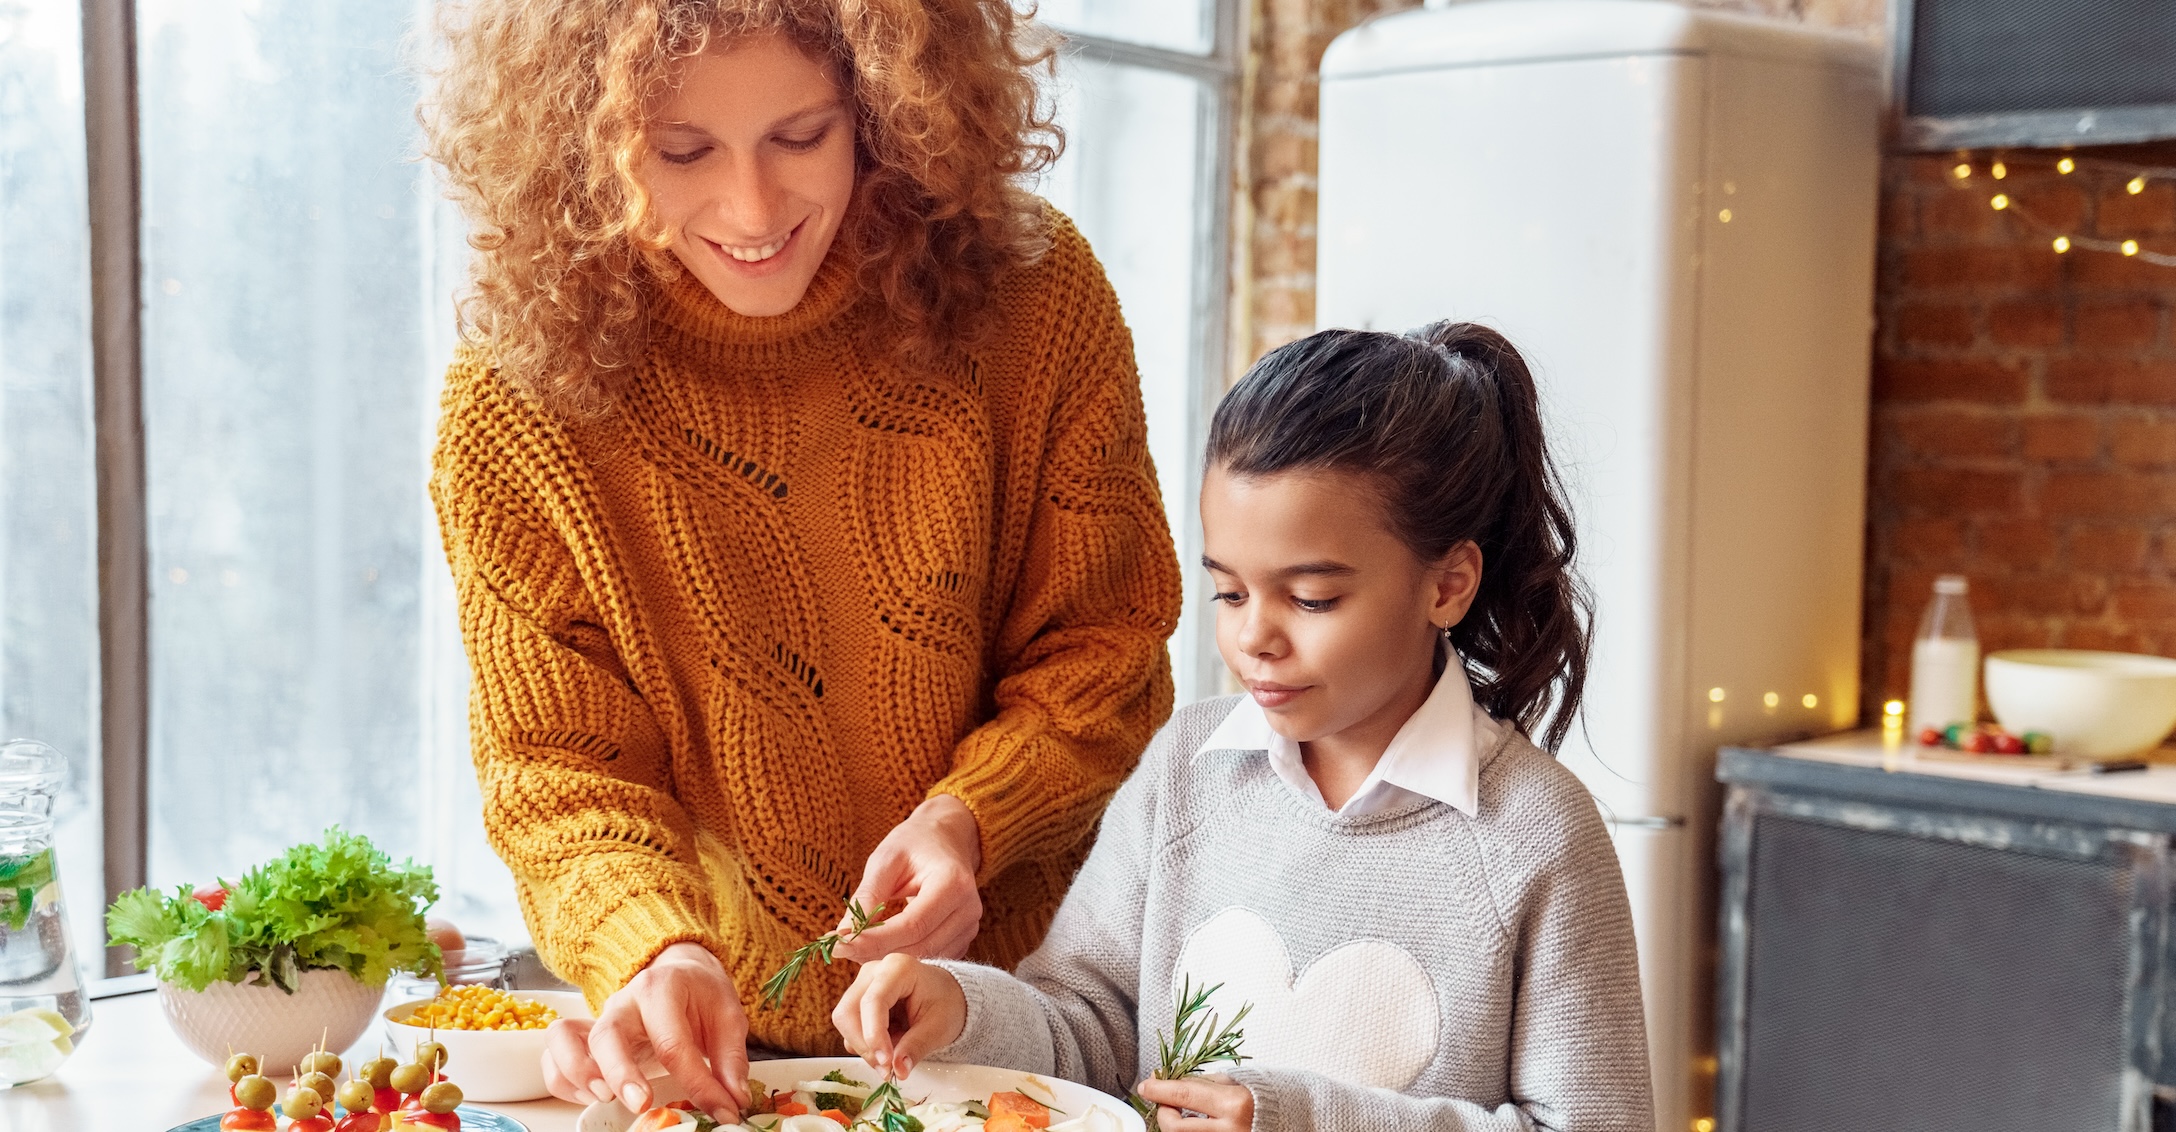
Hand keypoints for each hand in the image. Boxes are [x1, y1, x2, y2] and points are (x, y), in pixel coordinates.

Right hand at [540, 942, 750, 1117]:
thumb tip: (733, 1100)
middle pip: (606, 1035)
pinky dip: (563, 1079)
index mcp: (661, 988)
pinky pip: (554, 1056)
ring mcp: (599, 1018)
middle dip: (620, 1073)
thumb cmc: (701, 994)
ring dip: (579, 1073)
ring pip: (566, 1039)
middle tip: (641, 1103)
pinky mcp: (585, 1036)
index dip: (697, 1082)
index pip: (673, 1042)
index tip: (721, 1110)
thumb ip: (730, 1060)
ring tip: (605, 1098)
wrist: (680, 972)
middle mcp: (623, 1002)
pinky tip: (592, 1097)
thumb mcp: (729, 1017)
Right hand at [831, 952, 968, 1078]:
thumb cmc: (945, 1004)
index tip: (886, 1063)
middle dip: (864, 1046)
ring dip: (864, 1048)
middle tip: (887, 1070)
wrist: (946, 995)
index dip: (874, 1035)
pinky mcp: (857, 1000)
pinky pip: (850, 1028)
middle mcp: (873, 972)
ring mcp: (862, 984)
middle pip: (848, 1012)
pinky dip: (865, 1045)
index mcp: (898, 968)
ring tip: (893, 1058)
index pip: (873, 1002)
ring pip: (844, 1022)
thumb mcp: (938, 1028)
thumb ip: (916, 1047)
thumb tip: (898, 1071)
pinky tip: (888, 1047)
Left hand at [833, 795, 983, 961]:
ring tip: (858, 947)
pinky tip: (882, 947)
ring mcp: (970, 926)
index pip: (913, 925)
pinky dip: (905, 958)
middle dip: (878, 952)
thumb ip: (867, 896)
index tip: (841, 945)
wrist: (945, 839)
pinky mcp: (964, 938)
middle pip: (920, 946)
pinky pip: (932, 957)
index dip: (876, 940)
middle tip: (842, 950)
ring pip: (926, 957)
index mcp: (954, 882)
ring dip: (889, 958)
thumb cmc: (914, 844)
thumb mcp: (886, 860)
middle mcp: (969, 909)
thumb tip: (844, 933)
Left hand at [1135, 1075, 1254, 1131]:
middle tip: (1163, 1102)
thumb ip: (1201, 1084)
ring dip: (1174, 1125)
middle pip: (1175, 1127)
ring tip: (1180, 1112)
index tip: (1145, 1085)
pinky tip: (1193, 1123)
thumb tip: (1168, 1082)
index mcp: (1233, 1104)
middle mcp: (1229, 1130)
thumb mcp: (1233, 1082)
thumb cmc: (1260, 1098)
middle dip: (1163, 1113)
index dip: (1159, 1089)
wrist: (1286, 1121)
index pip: (1184, 1095)